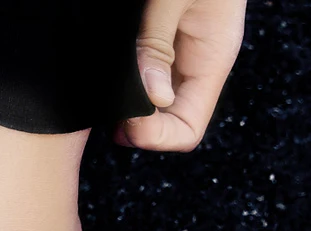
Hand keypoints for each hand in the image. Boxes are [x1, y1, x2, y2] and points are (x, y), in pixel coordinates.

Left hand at [116, 0, 245, 151]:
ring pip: (148, 107)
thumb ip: (157, 46)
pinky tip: (102, 79)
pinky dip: (118, 88)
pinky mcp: (155, 45)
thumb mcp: (170, 0)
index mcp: (209, 61)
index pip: (186, 131)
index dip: (154, 137)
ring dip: (122, 108)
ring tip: (101, 96)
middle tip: (105, 111)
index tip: (126, 121)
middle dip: (133, 126)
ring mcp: (174, 57)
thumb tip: (151, 100)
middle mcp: (192, 66)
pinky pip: (139, 81)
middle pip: (164, 124)